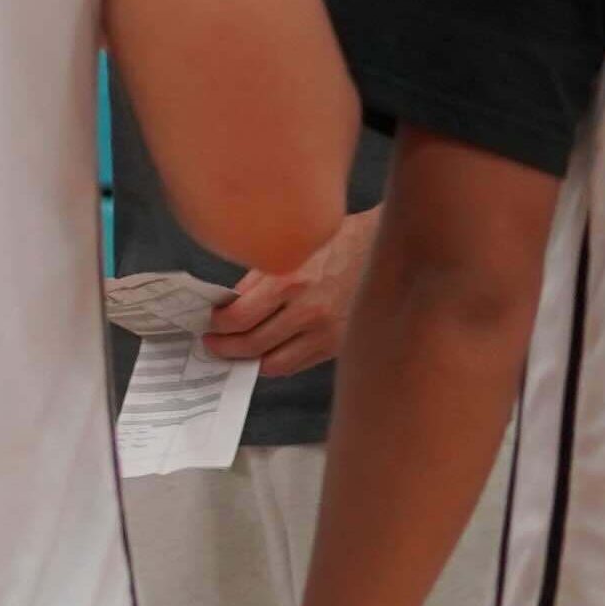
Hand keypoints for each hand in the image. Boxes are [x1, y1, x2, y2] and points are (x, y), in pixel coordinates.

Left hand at [203, 207, 371, 378]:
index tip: (211, 324)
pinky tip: (268, 355)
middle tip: (213, 345)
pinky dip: (278, 363)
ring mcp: (325, 331)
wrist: (393, 250)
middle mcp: (306, 310)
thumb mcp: (297, 248)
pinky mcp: (340, 345)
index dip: (219, 326)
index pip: (239, 317)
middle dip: (226, 348)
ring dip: (250, 361)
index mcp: (289, 279)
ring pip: (274, 363)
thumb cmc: (344, 241)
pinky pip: (299, 364)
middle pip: (252, 344)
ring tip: (238, 354)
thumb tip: (234, 302)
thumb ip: (263, 277)